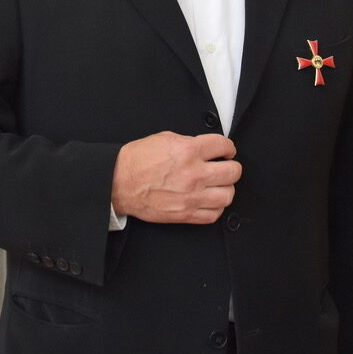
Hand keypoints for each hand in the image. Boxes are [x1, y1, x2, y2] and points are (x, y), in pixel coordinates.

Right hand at [110, 131, 241, 223]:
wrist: (119, 182)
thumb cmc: (138, 160)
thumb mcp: (165, 139)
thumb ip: (190, 142)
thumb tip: (206, 148)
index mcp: (188, 151)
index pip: (224, 146)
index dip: (228, 147)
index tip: (226, 151)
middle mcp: (193, 174)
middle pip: (233, 172)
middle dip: (231, 167)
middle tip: (225, 166)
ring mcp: (191, 196)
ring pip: (228, 195)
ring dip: (226, 188)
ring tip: (219, 184)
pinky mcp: (185, 214)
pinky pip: (214, 215)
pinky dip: (216, 207)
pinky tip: (209, 200)